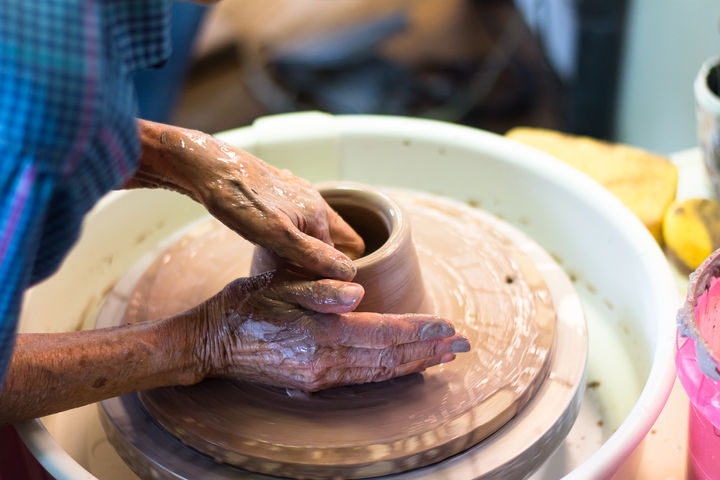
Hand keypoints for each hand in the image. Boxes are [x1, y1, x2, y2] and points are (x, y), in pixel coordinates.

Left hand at [131, 120, 363, 280]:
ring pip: (308, 229)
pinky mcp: (277, 189)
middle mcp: (312, 198)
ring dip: (300, 249)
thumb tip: (349, 273)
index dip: (323, 276)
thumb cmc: (236, 202)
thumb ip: (312, 254)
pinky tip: (266, 242)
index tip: (305, 291)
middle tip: (290, 279)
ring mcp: (294, 191)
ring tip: (277, 264)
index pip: (337, 256)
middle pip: (326, 242)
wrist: (203, 165)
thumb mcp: (275, 235)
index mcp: (318, 211)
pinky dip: (287, 234)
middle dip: (315, 262)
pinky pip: (293, 218)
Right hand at [189, 272, 469, 391]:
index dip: (419, 329)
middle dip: (429, 350)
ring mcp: (321, 376)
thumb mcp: (278, 286)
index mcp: (320, 333)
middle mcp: (326, 360)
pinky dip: (391, 372)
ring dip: (416, 363)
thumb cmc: (246, 305)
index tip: (450, 326)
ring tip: (445, 356)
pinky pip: (364, 378)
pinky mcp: (315, 382)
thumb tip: (357, 294)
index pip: (383, 332)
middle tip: (463, 344)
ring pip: (380, 372)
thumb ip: (320, 290)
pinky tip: (406, 366)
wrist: (214, 342)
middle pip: (390, 357)